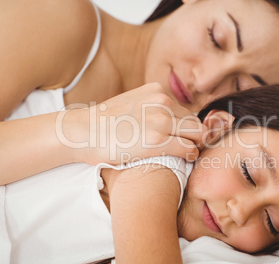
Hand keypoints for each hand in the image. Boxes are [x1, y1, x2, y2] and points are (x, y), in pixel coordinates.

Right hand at [61, 83, 205, 164]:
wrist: (82, 132)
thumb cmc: (104, 123)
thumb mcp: (132, 103)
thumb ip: (152, 107)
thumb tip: (170, 121)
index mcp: (157, 91)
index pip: (186, 111)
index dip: (188, 127)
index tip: (187, 138)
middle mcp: (162, 102)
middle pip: (195, 122)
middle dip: (197, 136)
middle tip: (192, 148)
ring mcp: (161, 120)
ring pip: (196, 134)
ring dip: (195, 145)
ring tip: (187, 154)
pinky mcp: (157, 140)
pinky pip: (188, 148)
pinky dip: (190, 154)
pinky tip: (184, 158)